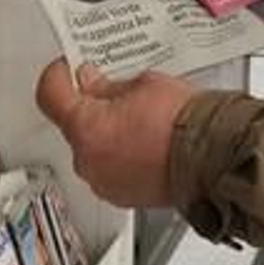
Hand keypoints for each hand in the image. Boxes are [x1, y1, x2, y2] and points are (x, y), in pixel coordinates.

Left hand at [36, 60, 197, 207]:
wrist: (213, 157)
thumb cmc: (185, 123)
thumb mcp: (144, 84)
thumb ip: (108, 86)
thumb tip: (92, 83)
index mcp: (86, 128)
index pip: (50, 95)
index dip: (58, 76)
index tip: (68, 69)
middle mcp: (88, 161)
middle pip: (74, 125)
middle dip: (91, 107)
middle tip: (117, 92)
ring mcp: (104, 182)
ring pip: (92, 150)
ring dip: (107, 134)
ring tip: (140, 120)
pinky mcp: (122, 195)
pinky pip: (110, 170)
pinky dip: (121, 156)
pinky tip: (146, 142)